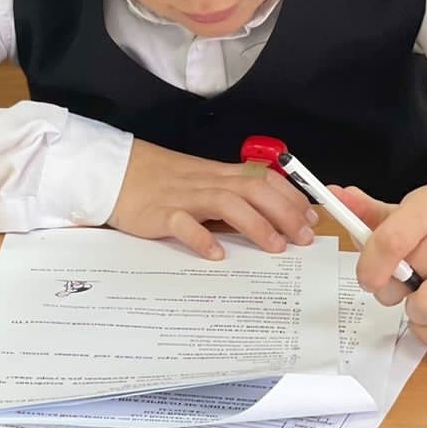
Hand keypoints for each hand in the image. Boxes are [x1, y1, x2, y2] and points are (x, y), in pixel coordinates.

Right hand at [108, 139, 318, 258]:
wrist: (116, 172)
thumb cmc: (160, 181)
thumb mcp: (199, 181)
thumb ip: (229, 194)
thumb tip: (268, 216)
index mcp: (218, 173)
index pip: (263, 177)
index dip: (290, 196)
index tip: (310, 218)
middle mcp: (206, 182)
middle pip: (253, 188)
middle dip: (284, 211)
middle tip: (302, 238)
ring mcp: (183, 197)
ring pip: (226, 202)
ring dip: (255, 224)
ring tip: (274, 247)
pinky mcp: (160, 213)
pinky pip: (183, 224)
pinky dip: (201, 238)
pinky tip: (215, 255)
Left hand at [330, 183, 426, 346]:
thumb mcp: (398, 216)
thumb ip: (363, 210)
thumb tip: (333, 194)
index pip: (392, 240)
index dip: (370, 266)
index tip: (366, 279)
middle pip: (408, 280)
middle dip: (391, 292)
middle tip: (400, 285)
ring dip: (414, 314)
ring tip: (418, 299)